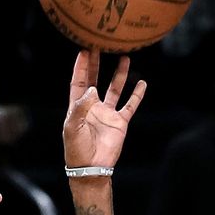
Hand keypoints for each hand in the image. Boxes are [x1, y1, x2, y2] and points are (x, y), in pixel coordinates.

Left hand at [63, 50, 146, 167]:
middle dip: (96, 64)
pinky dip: (137, 94)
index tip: (84, 50)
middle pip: (95, 80)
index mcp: (78, 106)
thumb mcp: (72, 127)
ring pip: (115, 89)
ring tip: (124, 58)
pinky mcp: (120, 122)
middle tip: (99, 46)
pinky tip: (142, 83)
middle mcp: (93, 106)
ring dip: (119, 75)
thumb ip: (80, 107)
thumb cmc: (76, 149)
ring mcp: (107, 113)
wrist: (91, 168)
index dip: (81, 66)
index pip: (79, 81)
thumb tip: (92, 88)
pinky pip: (130, 105)